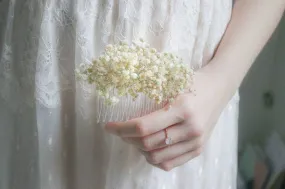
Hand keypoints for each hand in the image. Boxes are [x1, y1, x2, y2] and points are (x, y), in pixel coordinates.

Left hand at [105, 65, 233, 170]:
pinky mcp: (198, 149)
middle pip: (148, 144)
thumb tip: (126, 118)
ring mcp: (196, 142)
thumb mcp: (171, 85)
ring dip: (140, 150)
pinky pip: (170, 163)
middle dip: (128, 139)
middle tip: (121, 131)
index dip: (121, 129)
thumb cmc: (192, 82)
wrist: (218, 88)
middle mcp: (190, 129)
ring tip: (135, 139)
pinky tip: (149, 148)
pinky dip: (154, 159)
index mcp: (182, 109)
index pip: (143, 127)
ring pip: (157, 157)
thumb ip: (152, 103)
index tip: (109, 126)